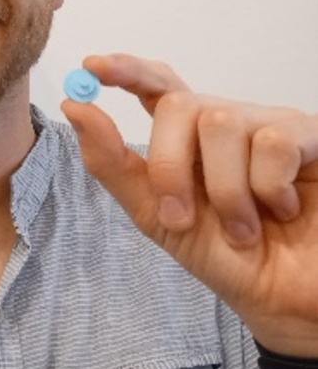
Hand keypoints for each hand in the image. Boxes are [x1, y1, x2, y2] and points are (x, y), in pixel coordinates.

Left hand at [61, 54, 317, 356]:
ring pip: (222, 124)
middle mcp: (229, 122)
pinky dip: (268, 190)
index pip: (157, 85)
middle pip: (179, 105)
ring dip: (224, 192)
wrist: (285, 301)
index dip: (126, 70)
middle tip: (179, 217)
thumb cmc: (227, 257)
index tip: (92, 68)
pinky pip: (273, 143)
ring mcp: (271, 125)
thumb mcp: (155, 214)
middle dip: (169, 165)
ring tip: (242, 229)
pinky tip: (283, 210)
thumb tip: (73, 104)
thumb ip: (111, 162)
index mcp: (190, 138)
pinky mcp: (311, 137)